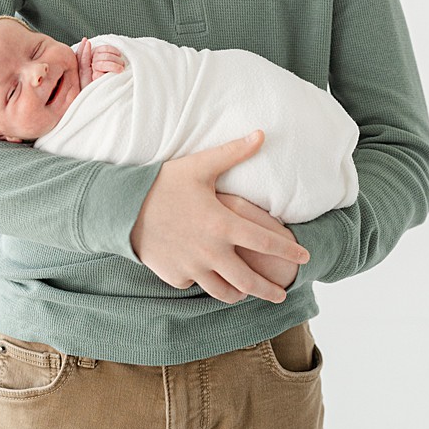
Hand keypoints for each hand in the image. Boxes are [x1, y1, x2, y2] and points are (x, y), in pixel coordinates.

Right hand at [128, 132, 309, 304]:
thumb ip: (234, 153)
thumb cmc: (164, 183)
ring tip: (249, 293)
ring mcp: (192, 268)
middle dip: (269, 289)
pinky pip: (195, 284)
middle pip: (248, 280)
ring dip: (240, 294)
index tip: (305, 256)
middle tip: (282, 293)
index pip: (266, 242)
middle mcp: (211, 251)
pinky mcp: (174, 276)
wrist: (123, 209)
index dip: (288, 251)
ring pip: (223, 291)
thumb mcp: (201, 166)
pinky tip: (211, 278)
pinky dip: (205, 282)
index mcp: (223, 224)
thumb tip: (262, 134)